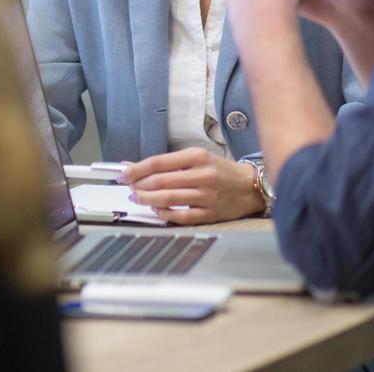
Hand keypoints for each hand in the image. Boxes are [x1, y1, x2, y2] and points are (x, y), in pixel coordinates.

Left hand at [120, 148, 264, 223]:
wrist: (250, 187)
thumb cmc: (220, 171)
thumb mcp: (196, 158)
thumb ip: (167, 163)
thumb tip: (134, 166)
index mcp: (197, 156)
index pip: (158, 162)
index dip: (137, 169)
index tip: (124, 174)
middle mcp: (202, 175)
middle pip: (160, 181)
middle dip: (139, 185)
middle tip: (130, 188)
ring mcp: (207, 196)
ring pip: (168, 198)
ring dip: (147, 199)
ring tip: (138, 198)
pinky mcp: (210, 213)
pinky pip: (181, 216)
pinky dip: (165, 213)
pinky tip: (156, 210)